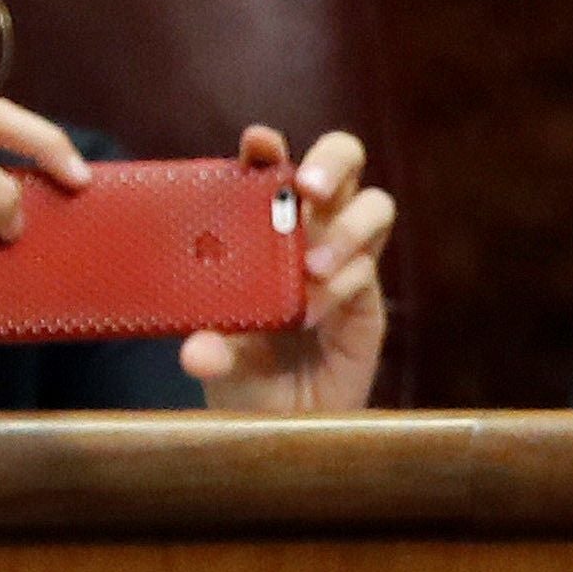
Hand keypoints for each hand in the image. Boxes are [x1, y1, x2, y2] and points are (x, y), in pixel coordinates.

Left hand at [185, 128, 394, 412]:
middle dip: (330, 163)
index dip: (267, 147)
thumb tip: (198, 353)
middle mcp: (310, 231)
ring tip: (312, 266)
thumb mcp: (219, 361)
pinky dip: (342, 284)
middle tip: (306, 189)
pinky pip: (368, 272)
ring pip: (374, 207)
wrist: (279, 428)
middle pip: (343, 163)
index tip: (258, 143)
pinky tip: (312, 313)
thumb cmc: (242, 377)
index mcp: (262, 225)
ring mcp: (345, 261)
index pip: (270, 167)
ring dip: (347, 228)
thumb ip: (213, 351)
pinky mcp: (369, 300)